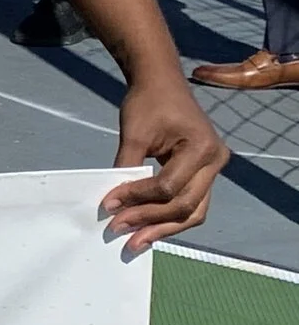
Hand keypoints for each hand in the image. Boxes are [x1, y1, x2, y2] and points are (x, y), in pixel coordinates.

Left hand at [100, 75, 229, 254]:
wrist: (161, 83)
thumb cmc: (147, 102)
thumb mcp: (133, 134)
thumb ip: (126, 168)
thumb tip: (113, 204)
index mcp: (202, 148)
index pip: (168, 187)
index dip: (137, 198)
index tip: (109, 204)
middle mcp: (215, 162)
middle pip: (186, 206)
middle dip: (150, 221)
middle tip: (119, 231)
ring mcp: (213, 169)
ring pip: (193, 211)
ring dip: (162, 228)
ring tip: (134, 241)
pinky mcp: (203, 174)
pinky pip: (190, 202)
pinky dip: (168, 217)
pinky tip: (146, 228)